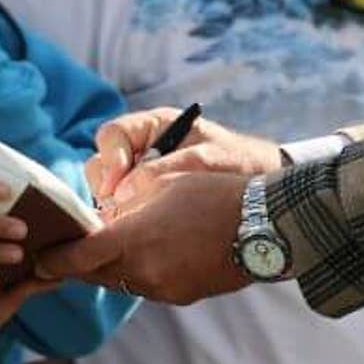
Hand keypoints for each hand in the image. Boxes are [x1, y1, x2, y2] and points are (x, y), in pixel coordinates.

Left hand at [37, 169, 249, 305]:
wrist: (264, 225)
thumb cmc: (213, 192)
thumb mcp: (163, 183)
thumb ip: (126, 201)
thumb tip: (106, 212)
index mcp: (134, 239)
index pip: (79, 259)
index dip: (54, 261)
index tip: (39, 261)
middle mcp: (144, 271)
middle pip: (95, 274)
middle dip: (78, 264)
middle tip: (66, 253)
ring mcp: (164, 289)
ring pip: (121, 281)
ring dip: (110, 267)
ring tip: (109, 248)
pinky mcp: (182, 296)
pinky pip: (147, 286)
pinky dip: (138, 271)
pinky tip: (148, 253)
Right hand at [87, 109, 282, 208]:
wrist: (263, 194)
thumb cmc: (239, 164)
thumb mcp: (207, 159)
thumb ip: (166, 170)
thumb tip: (124, 192)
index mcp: (154, 127)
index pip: (112, 134)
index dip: (110, 158)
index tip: (119, 182)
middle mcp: (141, 152)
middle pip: (100, 166)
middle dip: (106, 189)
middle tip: (122, 212)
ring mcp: (140, 180)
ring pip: (106, 194)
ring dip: (113, 211)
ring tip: (135, 225)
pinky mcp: (145, 207)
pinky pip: (122, 215)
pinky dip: (126, 225)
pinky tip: (141, 235)